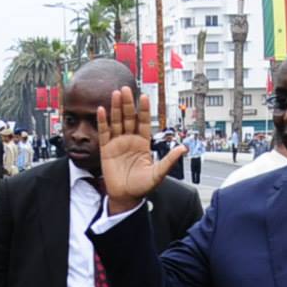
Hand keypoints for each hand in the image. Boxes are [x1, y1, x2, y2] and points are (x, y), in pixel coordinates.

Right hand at [95, 86, 185, 211]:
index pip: (145, 122)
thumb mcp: (158, 174)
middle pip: (129, 118)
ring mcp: (117, 143)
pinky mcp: (106, 149)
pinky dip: (103, 121)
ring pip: (116, 121)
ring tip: (116, 94)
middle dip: (128, 104)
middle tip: (127, 89)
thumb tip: (184, 149)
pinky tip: (102, 110)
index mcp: (143, 143)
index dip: (144, 110)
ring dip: (116, 108)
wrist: (126, 197)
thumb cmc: (142, 186)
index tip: (144, 97)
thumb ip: (169, 160)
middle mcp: (130, 139)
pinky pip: (104, 132)